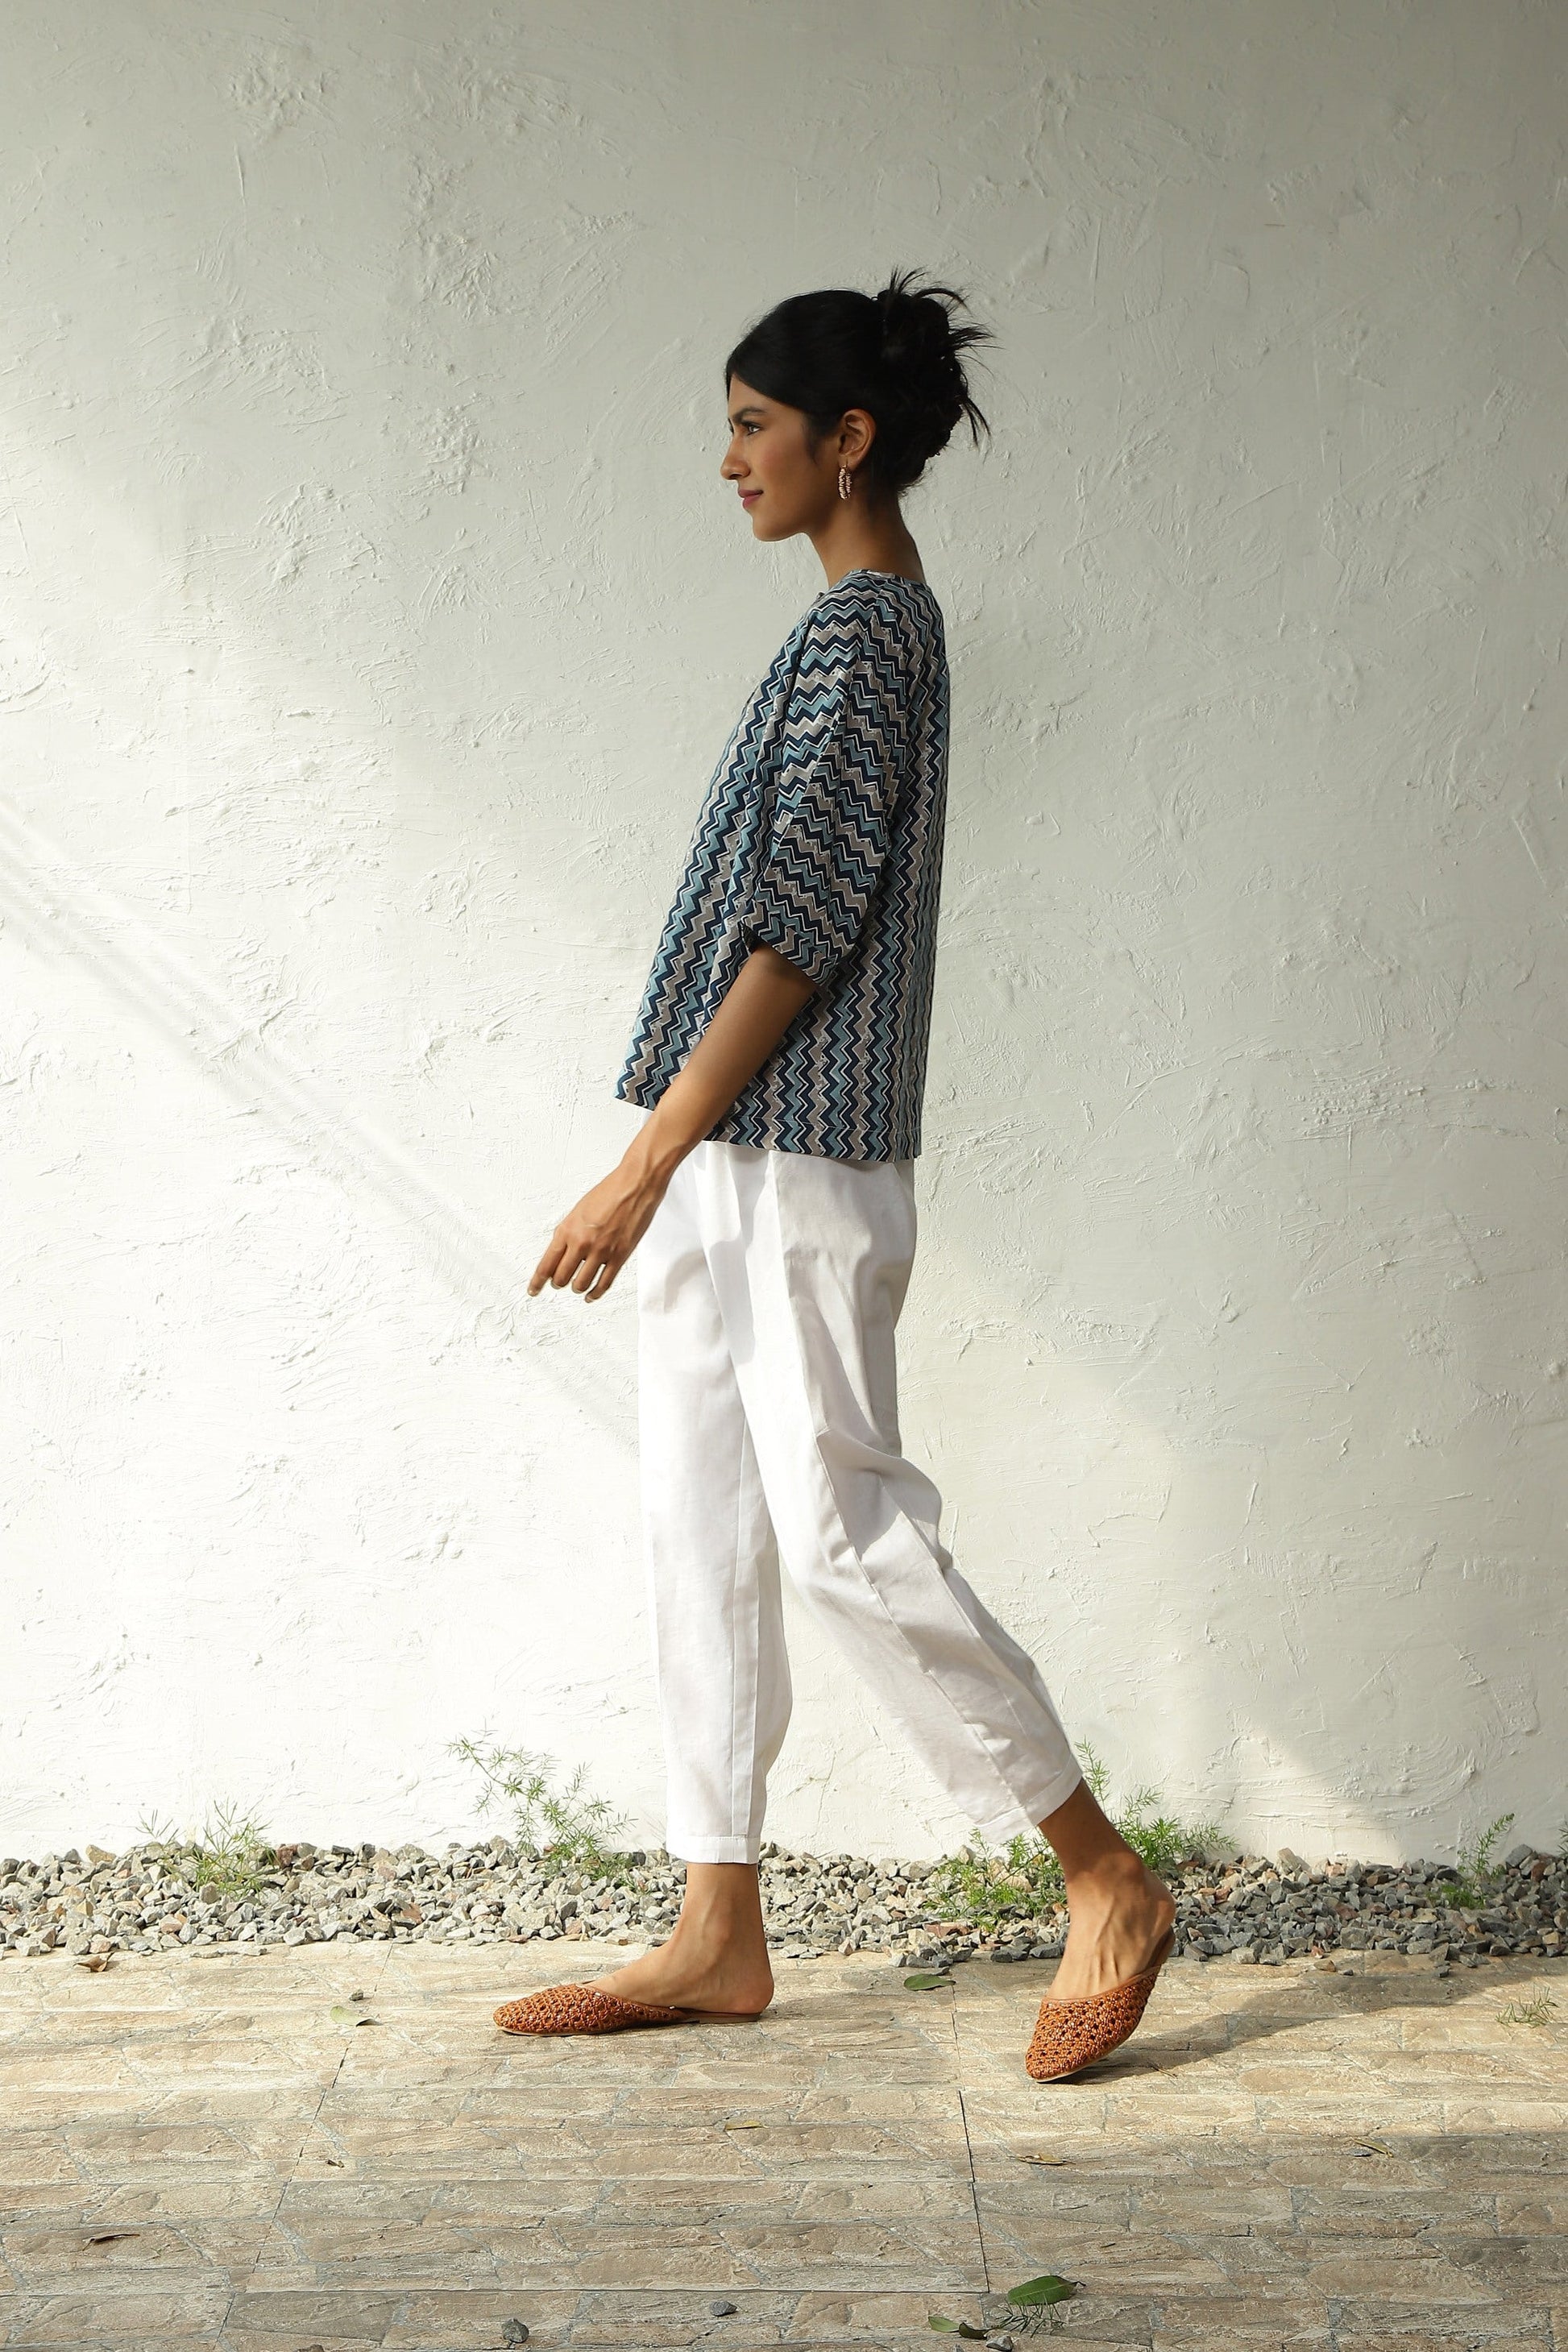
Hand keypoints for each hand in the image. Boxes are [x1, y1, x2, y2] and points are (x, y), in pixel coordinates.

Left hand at [528, 1155, 670, 1302]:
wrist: (635, 1185)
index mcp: (567, 1230)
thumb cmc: (609, 1192)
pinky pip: (603, 1284)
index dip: (537, 1282)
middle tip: (559, 1283)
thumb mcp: (578, 1210)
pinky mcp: (619, 1257)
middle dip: (558, 1283)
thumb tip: (562, 1251)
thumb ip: (568, 1232)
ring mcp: (601, 1251)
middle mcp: (581, 1243)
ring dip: (576, 1288)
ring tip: (577, 1286)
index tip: (533, 1290)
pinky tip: (591, 1295)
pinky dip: (595, 1294)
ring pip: (580, 1284)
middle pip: (561, 1278)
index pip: (546, 1265)